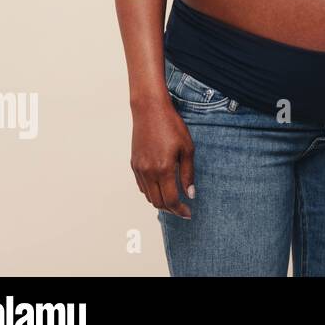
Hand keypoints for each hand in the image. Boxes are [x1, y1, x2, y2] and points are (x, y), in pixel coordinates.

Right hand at [131, 99, 195, 219]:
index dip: (180, 210)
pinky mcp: (134, 164)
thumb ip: (188, 174)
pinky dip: (151, 192)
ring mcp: (139, 169)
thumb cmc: (172, 126)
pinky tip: (162, 187)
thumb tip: (190, 194)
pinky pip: (142, 186)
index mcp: (163, 169)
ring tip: (174, 200)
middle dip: (171, 209)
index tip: (188, 214)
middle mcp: (148, 172)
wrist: (149, 110)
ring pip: (148, 196)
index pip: (170, 200)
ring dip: (160, 202)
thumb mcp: (187, 148)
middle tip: (182, 209)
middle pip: (158, 202)